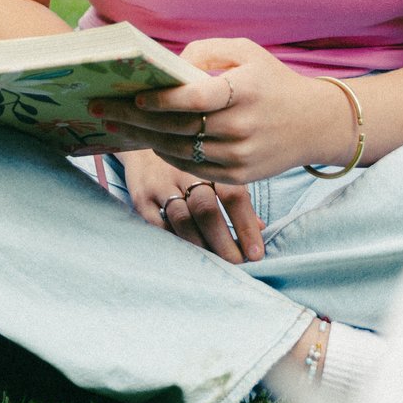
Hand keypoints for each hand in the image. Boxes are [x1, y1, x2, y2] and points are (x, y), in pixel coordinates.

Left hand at [97, 37, 351, 184]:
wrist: (314, 123)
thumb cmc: (272, 81)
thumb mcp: (247, 52)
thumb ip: (206, 51)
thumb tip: (169, 66)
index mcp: (246, 91)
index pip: (196, 99)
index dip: (162, 101)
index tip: (135, 96)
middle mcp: (243, 126)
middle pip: (179, 128)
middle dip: (136, 119)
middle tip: (103, 109)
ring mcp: (241, 155)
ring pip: (181, 151)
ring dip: (145, 139)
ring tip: (118, 125)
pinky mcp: (240, 177)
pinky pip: (193, 168)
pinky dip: (167, 154)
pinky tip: (148, 141)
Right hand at [120, 148, 265, 263]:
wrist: (147, 139)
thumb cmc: (191, 161)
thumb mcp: (215, 170)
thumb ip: (237, 197)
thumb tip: (261, 227)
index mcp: (212, 164)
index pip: (233, 195)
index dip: (246, 226)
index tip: (256, 252)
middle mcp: (186, 171)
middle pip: (206, 210)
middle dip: (223, 241)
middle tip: (236, 263)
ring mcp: (161, 184)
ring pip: (182, 219)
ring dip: (200, 245)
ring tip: (214, 263)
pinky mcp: (141, 198)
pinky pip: (159, 225)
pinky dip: (176, 241)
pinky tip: (189, 253)